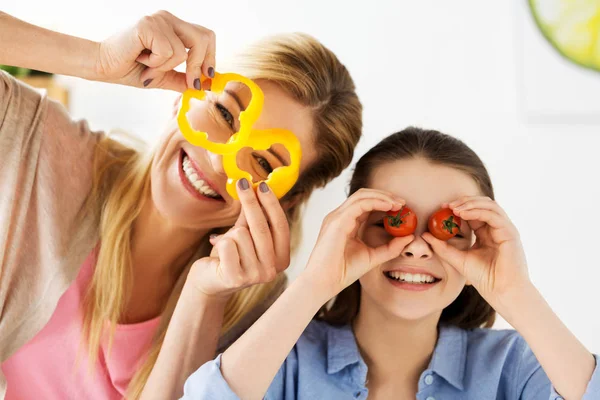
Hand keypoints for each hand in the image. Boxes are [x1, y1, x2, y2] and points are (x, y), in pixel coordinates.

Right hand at [95, 10, 215, 90]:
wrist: (103, 66)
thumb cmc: (131, 68)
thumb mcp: (165, 76)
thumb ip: (184, 79)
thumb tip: (206, 86)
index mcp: (175, 27)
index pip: (206, 36)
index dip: (211, 58)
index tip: (206, 78)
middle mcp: (169, 19)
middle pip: (204, 39)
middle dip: (198, 66)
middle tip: (190, 82)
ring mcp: (159, 19)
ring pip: (184, 52)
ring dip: (166, 68)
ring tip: (148, 67)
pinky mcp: (148, 25)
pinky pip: (168, 52)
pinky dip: (156, 64)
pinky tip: (141, 59)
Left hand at [188, 181, 290, 300]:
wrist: (209, 283)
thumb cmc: (230, 256)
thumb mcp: (245, 235)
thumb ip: (252, 216)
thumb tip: (256, 187)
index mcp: (281, 259)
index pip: (280, 226)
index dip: (271, 204)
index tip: (262, 184)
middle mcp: (272, 270)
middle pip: (261, 227)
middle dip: (250, 201)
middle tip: (241, 182)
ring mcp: (255, 276)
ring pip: (241, 234)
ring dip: (229, 234)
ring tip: (226, 246)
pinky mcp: (236, 278)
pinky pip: (227, 244)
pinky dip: (219, 242)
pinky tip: (218, 255)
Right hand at [303, 189, 413, 298]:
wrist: (324, 282)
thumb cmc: (343, 272)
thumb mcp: (373, 257)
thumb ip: (390, 247)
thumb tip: (410, 237)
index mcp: (345, 222)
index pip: (365, 204)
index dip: (384, 202)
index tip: (402, 208)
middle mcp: (339, 216)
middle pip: (364, 195)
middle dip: (385, 195)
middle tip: (403, 203)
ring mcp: (337, 217)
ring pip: (361, 196)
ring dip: (382, 197)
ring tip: (398, 204)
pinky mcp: (337, 221)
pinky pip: (359, 204)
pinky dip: (376, 202)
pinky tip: (389, 207)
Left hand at [422, 196, 529, 305]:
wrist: (501, 292)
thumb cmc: (484, 278)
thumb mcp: (458, 259)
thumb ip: (443, 247)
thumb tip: (424, 235)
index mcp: (487, 233)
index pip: (474, 212)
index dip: (459, 207)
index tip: (442, 207)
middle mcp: (497, 229)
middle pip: (483, 204)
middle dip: (464, 201)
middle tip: (447, 205)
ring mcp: (505, 229)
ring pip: (489, 205)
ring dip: (470, 204)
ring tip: (453, 208)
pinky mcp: (510, 233)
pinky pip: (493, 215)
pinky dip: (477, 211)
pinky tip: (463, 214)